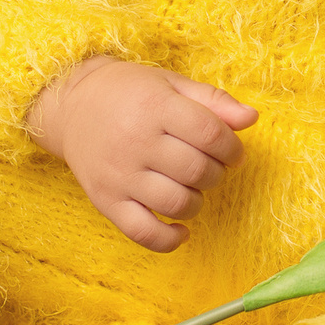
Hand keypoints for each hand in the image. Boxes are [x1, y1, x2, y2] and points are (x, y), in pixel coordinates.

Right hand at [27, 57, 257, 251]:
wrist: (73, 106)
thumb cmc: (131, 93)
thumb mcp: (172, 85)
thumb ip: (214, 101)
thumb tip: (252, 118)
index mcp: (155, 107)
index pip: (210, 134)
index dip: (232, 148)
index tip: (233, 153)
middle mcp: (135, 142)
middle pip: (197, 171)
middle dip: (217, 173)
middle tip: (211, 167)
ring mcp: (119, 176)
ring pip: (177, 204)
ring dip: (198, 202)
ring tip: (192, 188)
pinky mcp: (106, 202)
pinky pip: (144, 233)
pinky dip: (170, 240)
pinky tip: (182, 230)